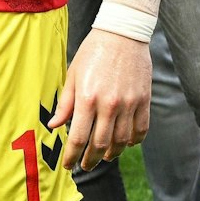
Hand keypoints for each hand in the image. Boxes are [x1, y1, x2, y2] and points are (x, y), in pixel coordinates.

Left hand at [51, 29, 152, 170]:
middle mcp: (109, 105)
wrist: (122, 34)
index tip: (68, 165)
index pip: (78, 137)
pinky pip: (141, 129)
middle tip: (85, 166)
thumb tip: (54, 125)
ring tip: (104, 157)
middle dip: (91, 159)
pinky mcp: (145, 100)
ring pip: (123, 141)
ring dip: (112, 153)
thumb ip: (65, 103)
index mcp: (87, 98)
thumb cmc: (92, 52)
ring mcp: (130, 104)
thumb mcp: (72, 75)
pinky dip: (134, 141)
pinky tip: (125, 144)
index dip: (72, 155)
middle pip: (101, 144)